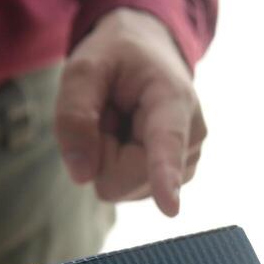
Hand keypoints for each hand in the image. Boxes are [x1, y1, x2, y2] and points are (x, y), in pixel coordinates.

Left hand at [55, 8, 205, 216]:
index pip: (167, 144)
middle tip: (110, 112)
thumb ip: (74, 114)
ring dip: (107, 155)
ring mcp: (183, 165)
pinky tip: (128, 136)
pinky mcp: (172, 180)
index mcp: (173, 100)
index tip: (171, 209)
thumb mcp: (84, 67)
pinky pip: (121, 188)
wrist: (150, 54)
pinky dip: (114, 163)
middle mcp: (189, 140)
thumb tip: (82, 177)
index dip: (165, 176)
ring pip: (118, 187)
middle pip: (118, 179)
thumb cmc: (117, 57)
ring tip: (121, 120)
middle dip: (100, 149)